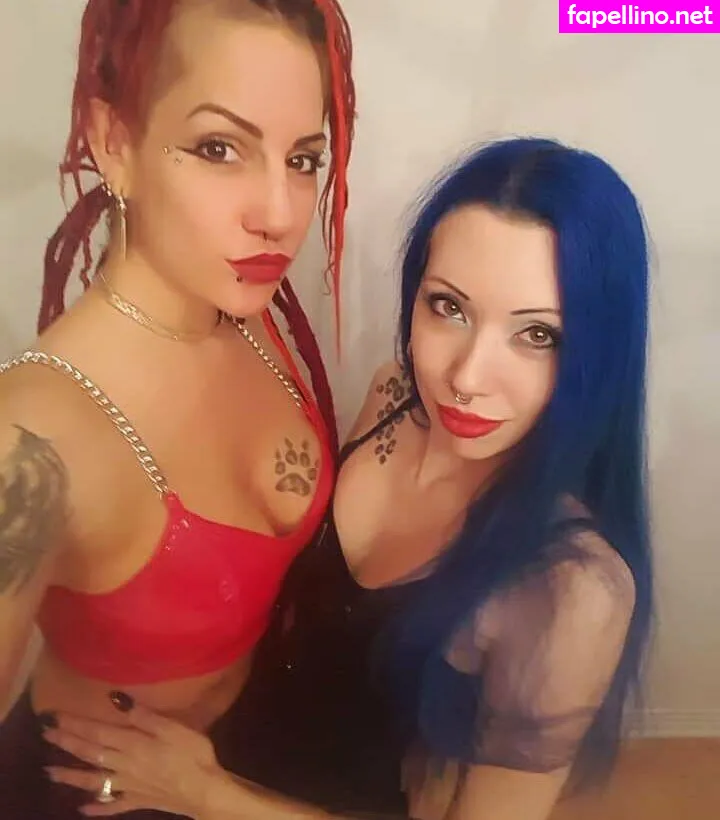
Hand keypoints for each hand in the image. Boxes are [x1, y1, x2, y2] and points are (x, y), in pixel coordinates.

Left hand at [42, 698, 222, 816]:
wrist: (204, 791)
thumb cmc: (192, 754)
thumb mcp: (173, 728)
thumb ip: (144, 716)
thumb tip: (117, 699)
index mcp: (132, 744)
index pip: (97, 732)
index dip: (75, 724)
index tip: (54, 717)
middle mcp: (124, 765)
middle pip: (91, 753)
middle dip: (67, 743)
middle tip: (46, 735)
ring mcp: (128, 786)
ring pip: (93, 780)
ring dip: (70, 776)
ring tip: (50, 773)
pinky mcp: (137, 800)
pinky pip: (112, 805)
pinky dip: (96, 807)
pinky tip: (83, 808)